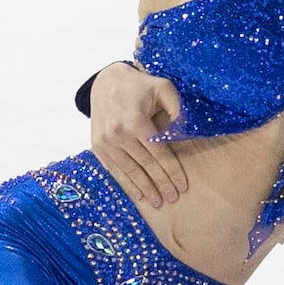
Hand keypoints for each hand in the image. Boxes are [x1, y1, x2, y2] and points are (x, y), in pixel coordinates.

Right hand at [88, 63, 189, 206]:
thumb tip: (186, 133)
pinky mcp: (97, 146)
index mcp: (136, 121)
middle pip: (145, 165)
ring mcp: (105, 141)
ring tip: (158, 202)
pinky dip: (126, 183)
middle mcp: (118, 133)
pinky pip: (114, 169)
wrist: (106, 81)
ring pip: (129, 171)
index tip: (183, 186)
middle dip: (161, 184)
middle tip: (172, 198)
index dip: (172, 171)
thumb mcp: (164, 88)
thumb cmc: (140, 86)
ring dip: (145, 188)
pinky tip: (137, 194)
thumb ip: (178, 109)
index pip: (159, 153)